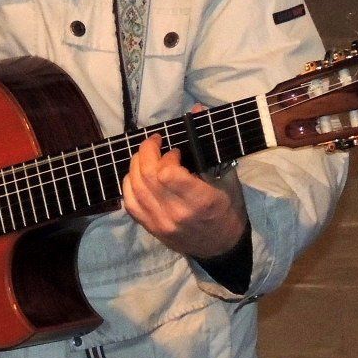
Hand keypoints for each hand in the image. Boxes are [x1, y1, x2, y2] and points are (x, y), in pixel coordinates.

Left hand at [120, 130, 248, 258]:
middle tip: (155, 142)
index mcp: (200, 201)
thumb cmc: (228, 209)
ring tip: (146, 155)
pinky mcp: (151, 229)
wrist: (221, 247)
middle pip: (147, 177)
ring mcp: (160, 223)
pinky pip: (129, 203)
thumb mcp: (226, 177)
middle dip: (147, 152)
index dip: (167, 157)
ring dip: (136, 165)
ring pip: (134, 187)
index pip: (167, 174)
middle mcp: (176, 214)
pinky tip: (137, 175)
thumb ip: (207, 145)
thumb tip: (196, 110)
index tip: (175, 151)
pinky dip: (129, 184)